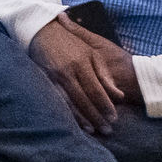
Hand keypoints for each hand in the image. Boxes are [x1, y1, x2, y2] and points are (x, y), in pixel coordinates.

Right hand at [32, 15, 134, 132]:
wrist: (43, 31)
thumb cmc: (71, 42)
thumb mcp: (92, 52)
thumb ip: (104, 74)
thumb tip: (118, 95)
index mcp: (82, 64)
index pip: (96, 90)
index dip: (105, 106)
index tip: (113, 118)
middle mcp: (68, 71)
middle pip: (84, 99)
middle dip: (96, 116)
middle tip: (107, 130)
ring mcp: (54, 76)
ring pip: (69, 102)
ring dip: (82, 118)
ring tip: (93, 130)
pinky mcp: (44, 79)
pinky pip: (57, 99)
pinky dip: (66, 112)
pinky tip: (74, 121)